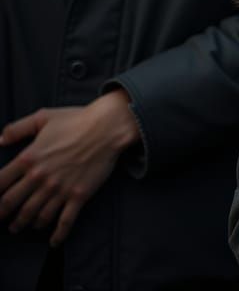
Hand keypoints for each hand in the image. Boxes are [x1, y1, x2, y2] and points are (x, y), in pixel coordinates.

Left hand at [0, 91, 139, 244]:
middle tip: (4, 220)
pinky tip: (53, 242)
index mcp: (29, 159)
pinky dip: (57, 235)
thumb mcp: (44, 117)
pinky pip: (64, 222)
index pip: (0, 184)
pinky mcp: (78, 196)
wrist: (108, 127)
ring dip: (25, 225)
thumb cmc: (76, 120)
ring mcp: (59, 189)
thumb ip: (18, 128)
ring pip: (35, 216)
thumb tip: (0, 139)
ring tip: (22, 227)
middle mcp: (40, 178)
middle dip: (4, 216)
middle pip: (12, 205)